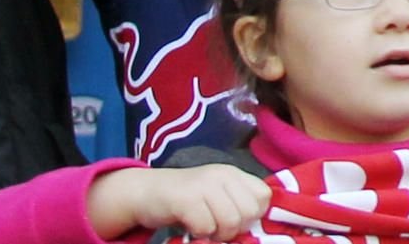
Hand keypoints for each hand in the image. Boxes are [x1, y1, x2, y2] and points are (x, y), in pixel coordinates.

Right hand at [86, 164, 273, 240]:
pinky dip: (199, 234)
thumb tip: (256, 228)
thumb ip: (236, 205)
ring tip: (204, 229)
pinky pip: (206, 226)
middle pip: (249, 211)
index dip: (253, 215)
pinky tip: (190, 227)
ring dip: (217, 234)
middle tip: (216, 228)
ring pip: (230, 221)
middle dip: (236, 228)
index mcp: (234, 174)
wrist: (144, 192)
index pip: (264, 196)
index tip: (236, 220)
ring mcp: (204, 185)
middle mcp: (222, 175)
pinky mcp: (185, 199)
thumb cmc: (184, 201)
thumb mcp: (216, 197)